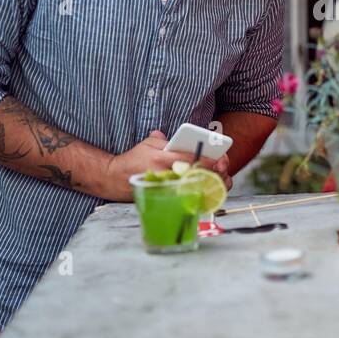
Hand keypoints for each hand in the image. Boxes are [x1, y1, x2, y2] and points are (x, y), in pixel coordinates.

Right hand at [106, 130, 231, 200]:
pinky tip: (210, 192)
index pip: (193, 158)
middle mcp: (166, 174)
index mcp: (164, 158)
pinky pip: (188, 198)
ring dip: (212, 185)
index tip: (220, 159)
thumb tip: (187, 139)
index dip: (210, 160)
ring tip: (221, 180)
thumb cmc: (133, 159)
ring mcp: (166, 188)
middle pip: (198, 175)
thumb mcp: (149, 143)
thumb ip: (168, 140)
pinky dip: (201, 195)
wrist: (114, 178)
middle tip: (224, 170)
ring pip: (196, 189)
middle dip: (215, 173)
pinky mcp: (165, 197)